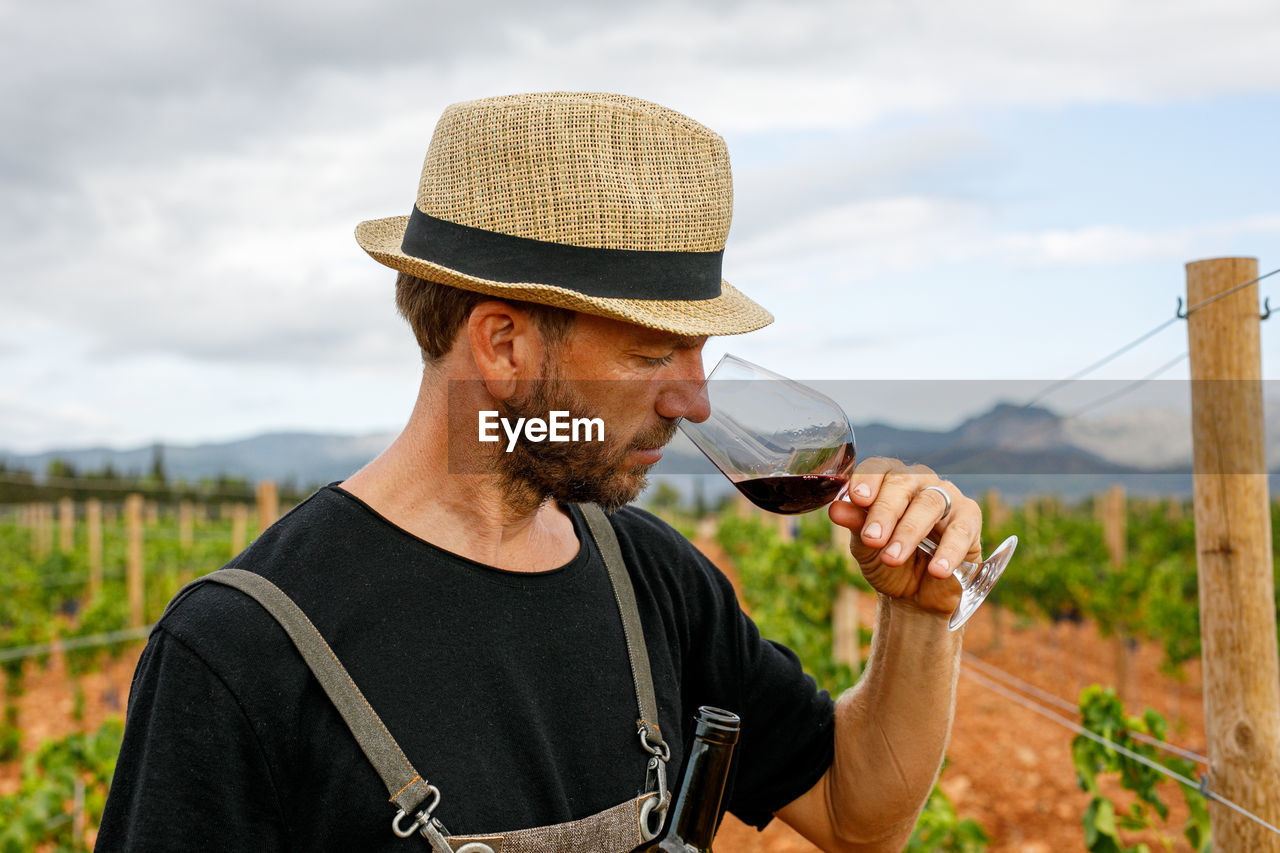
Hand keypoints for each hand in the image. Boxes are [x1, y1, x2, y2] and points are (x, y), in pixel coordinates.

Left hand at [828, 457, 981, 615]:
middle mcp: (919, 482)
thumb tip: (836, 509)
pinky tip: (937, 570)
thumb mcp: (866, 547)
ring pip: (930, 504)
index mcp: (889, 481)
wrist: (914, 596)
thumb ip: (855, 525)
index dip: (868, 480)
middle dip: (884, 512)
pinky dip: (948, 552)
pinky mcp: (970, 520)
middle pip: (902, 484)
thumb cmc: (887, 561)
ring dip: (909, 532)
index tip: (858, 499)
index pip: (878, 468)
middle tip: (872, 539)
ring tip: (893, 558)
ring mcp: (947, 497)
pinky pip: (960, 531)